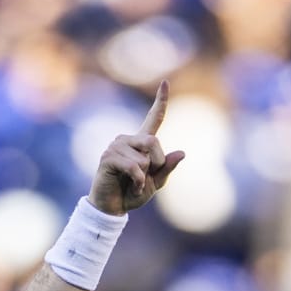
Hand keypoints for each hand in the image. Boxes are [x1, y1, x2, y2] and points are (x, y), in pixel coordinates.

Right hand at [88, 81, 185, 215]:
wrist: (113, 208)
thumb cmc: (133, 194)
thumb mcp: (156, 183)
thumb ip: (167, 168)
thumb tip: (182, 152)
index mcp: (142, 143)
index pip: (153, 118)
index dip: (161, 101)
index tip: (165, 82)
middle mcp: (128, 139)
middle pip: (153, 141)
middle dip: (156, 163)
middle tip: (145, 178)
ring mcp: (116, 146)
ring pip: (144, 156)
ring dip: (144, 175)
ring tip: (133, 183)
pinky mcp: (108, 157)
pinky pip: (133, 167)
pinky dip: (137, 181)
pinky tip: (131, 187)